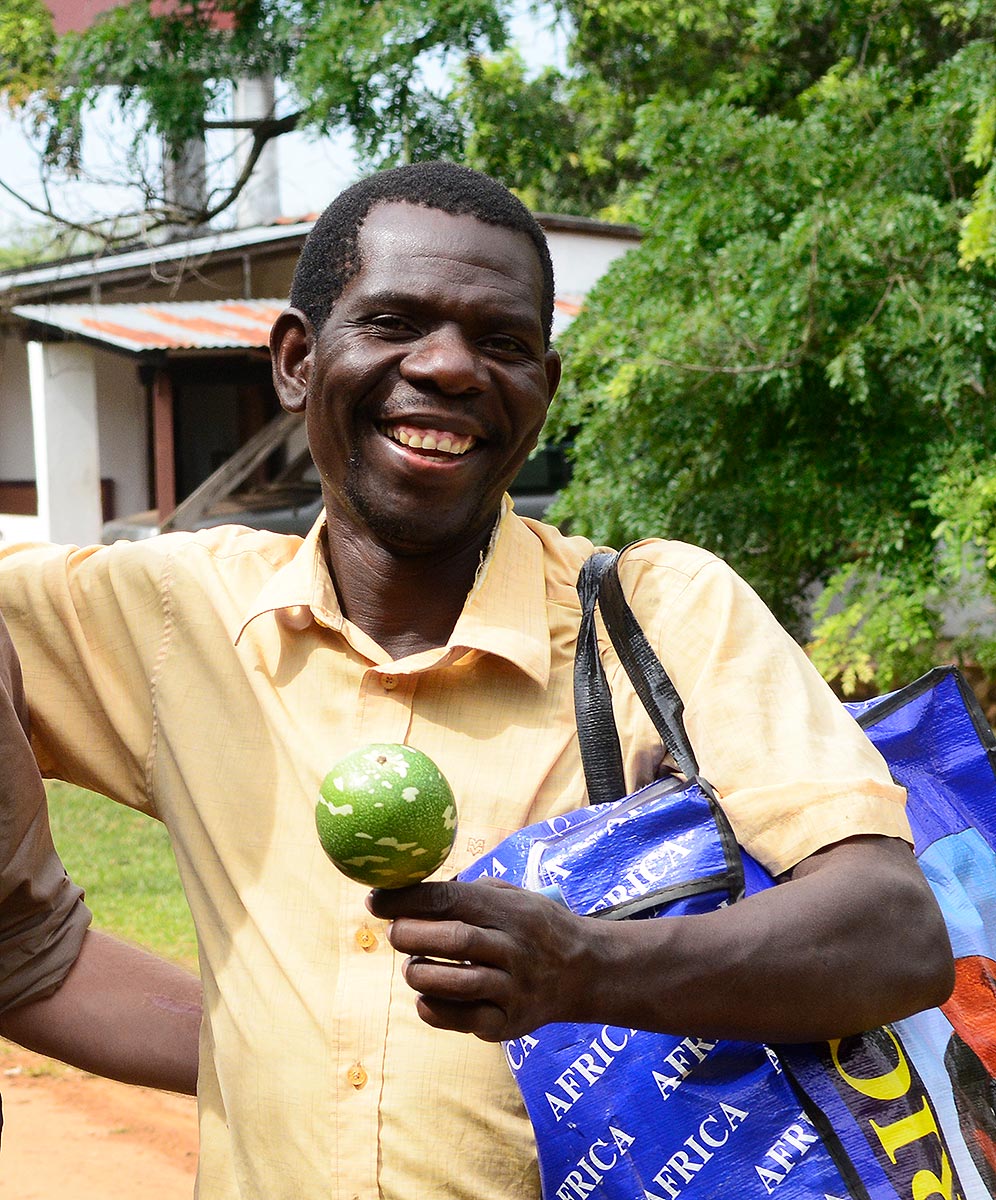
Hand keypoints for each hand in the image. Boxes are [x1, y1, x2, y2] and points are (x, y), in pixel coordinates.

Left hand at [367, 878, 597, 1040]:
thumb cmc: (534, 926)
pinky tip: (426, 997)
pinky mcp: (510, 1024)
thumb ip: (467, 894)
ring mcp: (514, 988)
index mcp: (510, 910)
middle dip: (410, 934)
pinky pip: (463, 1020)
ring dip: (419, 974)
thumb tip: (409, 893)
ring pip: (456, 982)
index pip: (450, 899)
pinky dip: (433, 1009)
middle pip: (452, 939)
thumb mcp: (513, 895)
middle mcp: (514, 948)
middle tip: (393, 932)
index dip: (406, 899)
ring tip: (413, 966)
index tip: (376, 900)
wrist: (586, 970)